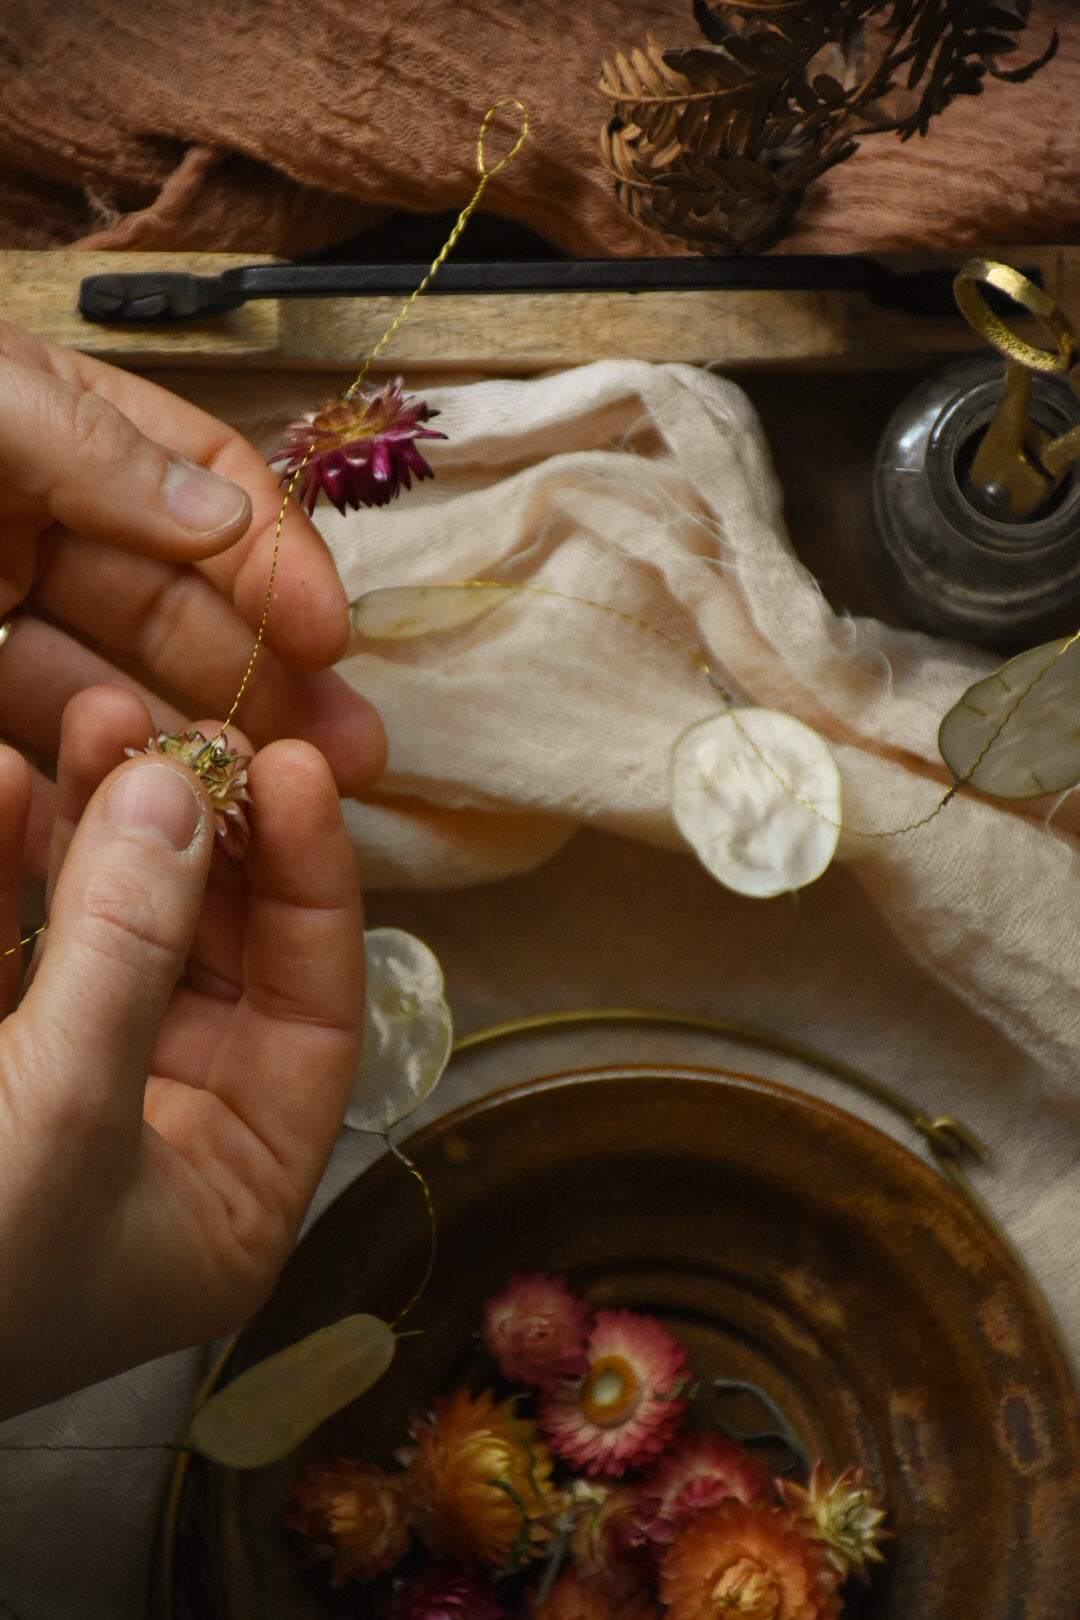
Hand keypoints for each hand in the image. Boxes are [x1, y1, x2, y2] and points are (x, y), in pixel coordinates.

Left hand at [0, 320, 385, 877]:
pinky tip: (168, 811)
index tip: (331, 633)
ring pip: (118, 680)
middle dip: (268, 673)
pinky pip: (39, 731)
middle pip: (178, 601)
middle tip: (352, 750)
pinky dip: (103, 769)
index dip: (275, 557)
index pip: (200, 485)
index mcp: (53, 426)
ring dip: (205, 737)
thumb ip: (95, 450)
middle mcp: (34, 515)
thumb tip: (225, 516)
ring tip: (280, 800)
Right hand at [0, 687, 364, 1416]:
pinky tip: (2, 781)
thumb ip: (128, 948)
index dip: (312, 883)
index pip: (316, 1010)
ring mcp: (64, 1098)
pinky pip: (5, 948)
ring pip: (108, 935)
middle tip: (180, 730)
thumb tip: (177, 793)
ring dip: (96, 827)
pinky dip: (4, 865)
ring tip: (92, 723)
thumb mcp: (58, 1110)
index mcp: (233, 1193)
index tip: (293, 768)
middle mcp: (164, 1142)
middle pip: (212, 956)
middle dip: (196, 838)